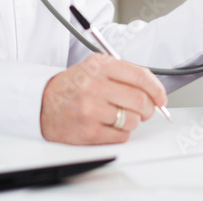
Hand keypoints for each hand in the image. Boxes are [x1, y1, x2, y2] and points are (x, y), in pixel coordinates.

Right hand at [40, 53, 166, 144]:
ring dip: (131, 121)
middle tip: (143, 110)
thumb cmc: (74, 86)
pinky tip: (108, 125)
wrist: (42, 103)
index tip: (161, 98)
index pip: (140, 76)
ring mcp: (90, 109)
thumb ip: (124, 74)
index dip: (156, 89)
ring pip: (132, 120)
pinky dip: (120, 133)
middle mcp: (94, 85)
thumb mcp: (95, 68)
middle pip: (139, 100)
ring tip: (118, 116)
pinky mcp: (88, 131)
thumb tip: (154, 90)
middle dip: (147, 108)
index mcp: (99, 66)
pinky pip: (121, 136)